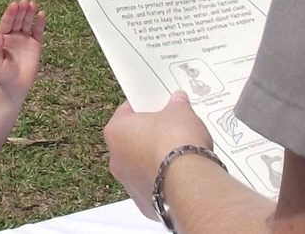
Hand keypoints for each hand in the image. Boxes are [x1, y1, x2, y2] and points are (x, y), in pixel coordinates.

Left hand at [0, 0, 44, 102]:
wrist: (15, 87)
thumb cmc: (3, 76)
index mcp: (2, 38)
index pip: (6, 23)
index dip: (10, 14)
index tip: (14, 4)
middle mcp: (13, 36)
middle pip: (17, 20)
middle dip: (20, 11)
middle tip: (24, 2)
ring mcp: (24, 39)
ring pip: (27, 23)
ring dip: (29, 13)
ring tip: (33, 4)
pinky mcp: (35, 44)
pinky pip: (37, 31)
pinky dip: (39, 23)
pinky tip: (42, 14)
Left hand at [104, 91, 212, 218]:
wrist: (188, 182)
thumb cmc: (176, 145)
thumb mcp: (180, 111)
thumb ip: (176, 104)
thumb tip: (178, 102)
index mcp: (116, 131)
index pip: (126, 112)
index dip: (145, 107)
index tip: (157, 105)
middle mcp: (117, 159)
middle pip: (133, 140)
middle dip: (151, 134)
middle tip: (171, 127)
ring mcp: (129, 183)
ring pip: (142, 165)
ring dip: (157, 158)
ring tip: (179, 151)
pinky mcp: (145, 201)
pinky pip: (154, 185)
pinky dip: (165, 179)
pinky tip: (181, 172)